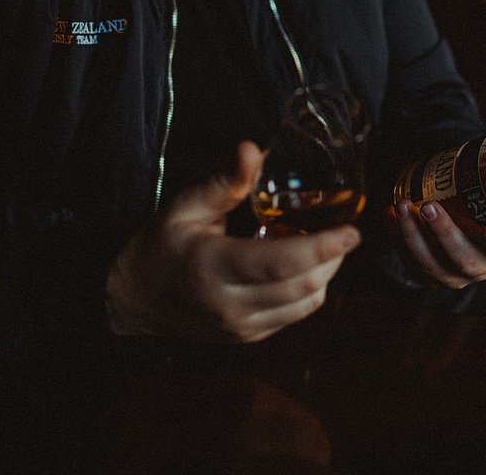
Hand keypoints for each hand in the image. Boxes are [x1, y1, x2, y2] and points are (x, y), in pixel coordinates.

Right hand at [105, 141, 361, 342]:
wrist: (134, 298)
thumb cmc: (162, 244)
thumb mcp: (187, 206)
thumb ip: (226, 181)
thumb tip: (254, 149)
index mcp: (212, 267)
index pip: (280, 263)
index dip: (321, 247)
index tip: (351, 231)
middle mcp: (230, 304)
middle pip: (302, 285)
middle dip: (333, 258)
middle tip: (346, 233)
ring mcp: (241, 327)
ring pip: (305, 304)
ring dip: (326, 275)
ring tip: (326, 248)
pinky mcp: (248, 337)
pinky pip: (295, 315)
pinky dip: (310, 292)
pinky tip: (306, 269)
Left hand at [389, 199, 485, 288]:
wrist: (458, 232)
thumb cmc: (477, 206)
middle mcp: (481, 267)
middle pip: (465, 259)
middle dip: (444, 234)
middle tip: (430, 207)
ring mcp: (453, 276)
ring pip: (433, 265)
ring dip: (414, 235)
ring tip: (404, 206)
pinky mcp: (428, 278)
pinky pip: (410, 263)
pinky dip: (397, 238)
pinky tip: (391, 214)